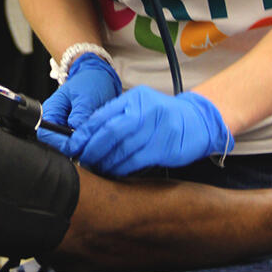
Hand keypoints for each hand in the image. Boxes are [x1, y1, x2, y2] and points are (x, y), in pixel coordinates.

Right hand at [37, 53, 121, 152]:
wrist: (98, 76)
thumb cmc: (90, 82)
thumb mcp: (86, 98)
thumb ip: (80, 117)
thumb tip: (77, 136)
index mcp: (52, 110)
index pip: (46, 134)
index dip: (60, 142)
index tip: (78, 143)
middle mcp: (57, 120)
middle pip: (59, 142)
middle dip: (76, 142)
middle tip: (92, 134)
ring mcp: (66, 125)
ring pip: (72, 143)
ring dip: (85, 139)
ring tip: (96, 127)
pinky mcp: (77, 129)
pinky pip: (81, 140)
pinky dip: (90, 137)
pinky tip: (97, 128)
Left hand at [57, 85, 232, 175]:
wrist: (199, 119)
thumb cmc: (164, 115)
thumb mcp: (141, 106)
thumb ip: (118, 116)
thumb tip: (88, 135)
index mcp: (134, 98)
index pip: (102, 116)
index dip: (84, 133)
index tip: (72, 146)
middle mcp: (144, 111)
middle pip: (109, 132)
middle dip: (91, 149)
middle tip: (81, 160)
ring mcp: (155, 128)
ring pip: (122, 148)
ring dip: (105, 162)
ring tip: (95, 168)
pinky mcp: (164, 147)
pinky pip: (136, 160)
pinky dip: (122, 168)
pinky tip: (114, 172)